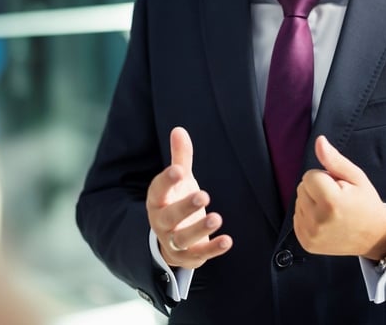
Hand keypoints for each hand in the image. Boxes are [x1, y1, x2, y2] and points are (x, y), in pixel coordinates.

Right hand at [146, 127, 232, 267]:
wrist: (170, 238)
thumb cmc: (176, 200)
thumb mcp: (178, 180)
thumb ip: (180, 157)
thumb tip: (179, 129)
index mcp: (157, 201)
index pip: (158, 190)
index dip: (166, 180)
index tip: (178, 170)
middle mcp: (162, 222)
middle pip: (169, 217)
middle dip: (185, 207)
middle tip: (203, 195)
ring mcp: (174, 241)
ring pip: (183, 239)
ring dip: (199, 229)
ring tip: (217, 217)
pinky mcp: (188, 256)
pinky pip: (199, 255)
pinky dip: (213, 249)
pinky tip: (228, 240)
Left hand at [294, 135, 385, 259]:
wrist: (374, 236)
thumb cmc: (366, 203)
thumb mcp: (356, 177)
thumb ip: (334, 159)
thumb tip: (319, 141)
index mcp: (331, 202)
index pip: (309, 175)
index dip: (325, 177)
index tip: (339, 188)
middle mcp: (318, 220)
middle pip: (301, 188)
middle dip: (316, 189)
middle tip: (337, 199)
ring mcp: (310, 234)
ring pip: (298, 202)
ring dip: (312, 202)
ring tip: (332, 210)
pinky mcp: (306, 242)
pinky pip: (297, 217)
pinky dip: (308, 216)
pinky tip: (325, 220)